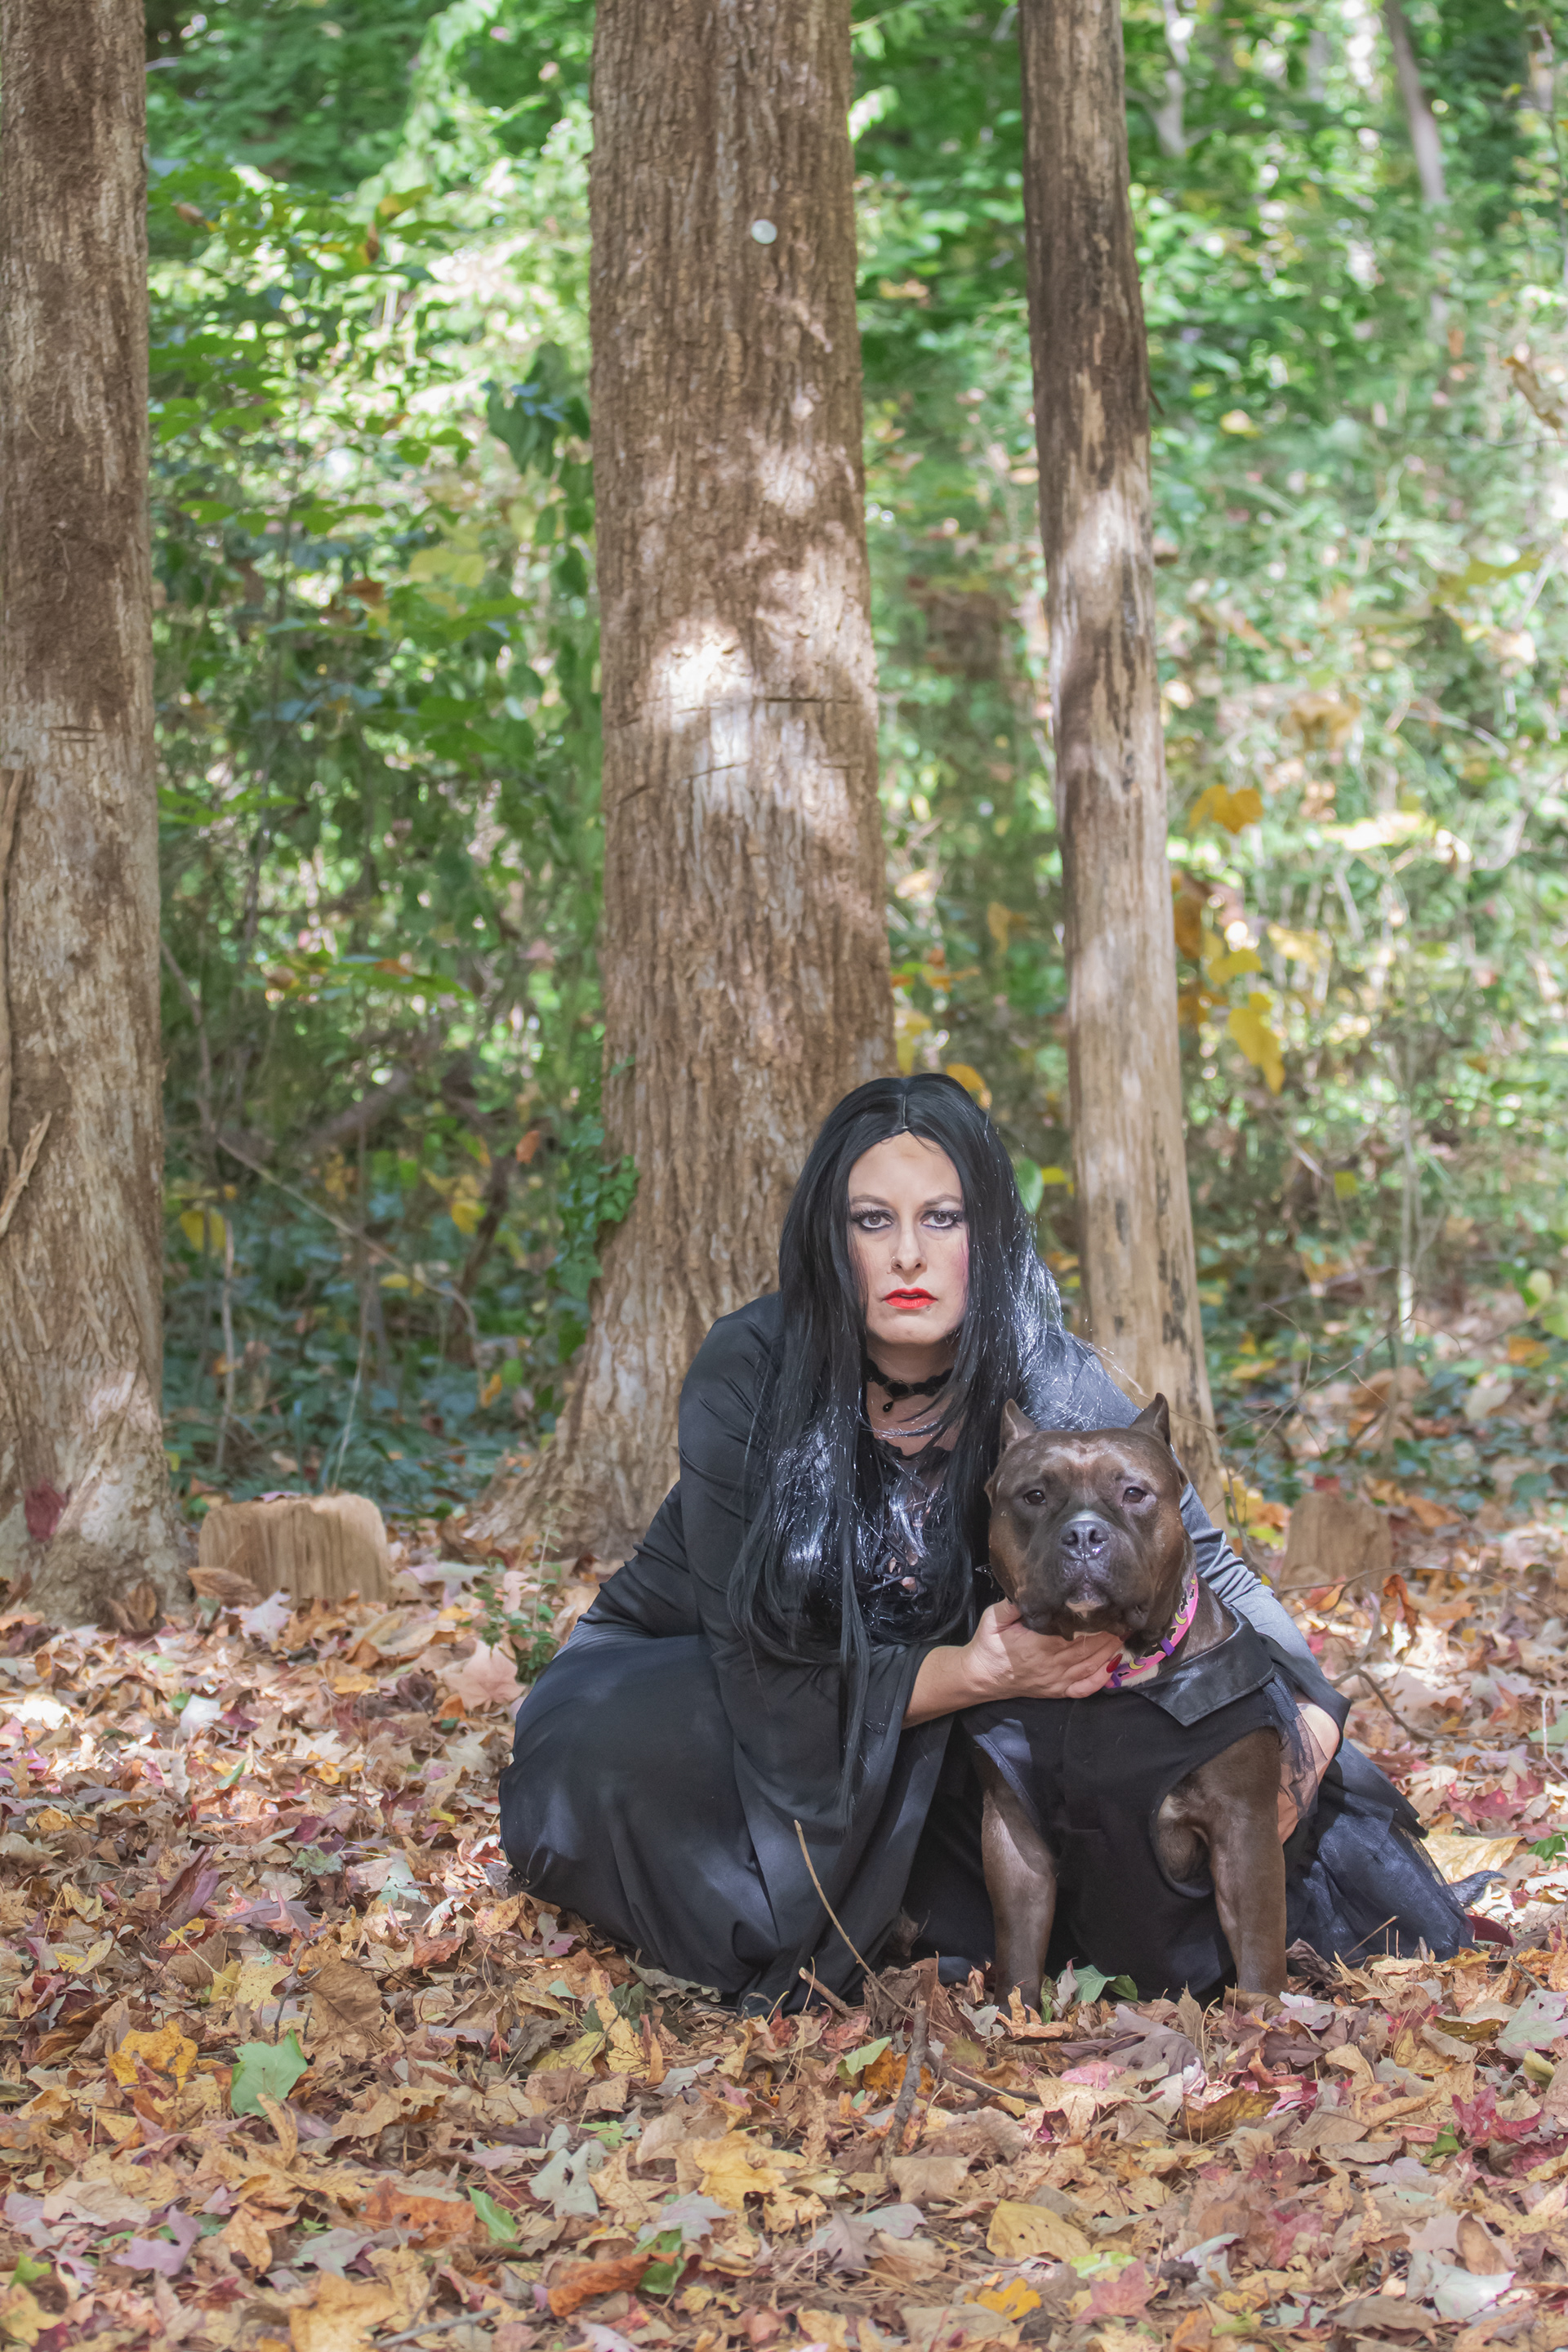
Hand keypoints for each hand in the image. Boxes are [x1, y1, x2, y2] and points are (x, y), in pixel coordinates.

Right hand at [967, 1601, 1120, 1701]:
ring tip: (1125, 1635)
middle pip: (1089, 1647)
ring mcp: (1057, 1680)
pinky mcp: (1058, 1691)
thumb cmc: (989, 1644)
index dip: (1095, 1621)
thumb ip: (1012, 1604)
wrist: (981, 1676)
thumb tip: (1031, 1588)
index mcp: (1039, 1643)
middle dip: (1109, 1633)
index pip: (1075, 1632)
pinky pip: (1085, 1688)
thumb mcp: (993, 1618)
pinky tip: (1114, 1666)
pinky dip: (1102, 1679)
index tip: (1109, 1608)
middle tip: (1125, 1618)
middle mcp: (1053, 1663)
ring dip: (1111, 1651)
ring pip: (1092, 1665)